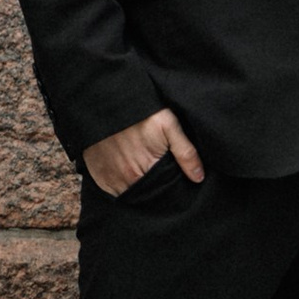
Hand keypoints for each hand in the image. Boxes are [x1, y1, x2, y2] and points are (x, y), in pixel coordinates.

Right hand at [84, 105, 204, 196]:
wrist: (106, 104)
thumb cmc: (140, 113)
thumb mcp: (168, 125)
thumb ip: (186, 153)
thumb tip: (199, 177)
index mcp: (147, 171)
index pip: (164, 190)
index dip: (170, 186)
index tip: (171, 177)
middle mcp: (128, 181)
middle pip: (147, 194)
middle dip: (155, 188)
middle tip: (156, 171)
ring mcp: (111, 182)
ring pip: (130, 195)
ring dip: (138, 188)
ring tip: (142, 171)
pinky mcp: (100, 179)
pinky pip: (114, 192)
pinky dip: (122, 186)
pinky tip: (127, 172)